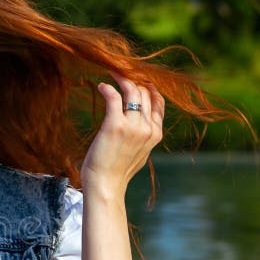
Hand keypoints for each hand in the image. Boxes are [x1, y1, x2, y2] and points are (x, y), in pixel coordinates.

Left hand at [81, 72, 164, 196]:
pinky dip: (108, 88)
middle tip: (120, 74)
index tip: (136, 80)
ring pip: (132, 91)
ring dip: (121, 79)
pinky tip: (102, 86)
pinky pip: (114, 97)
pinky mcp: (115, 125)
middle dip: (134, 80)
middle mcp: (148, 128)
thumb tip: (140, 122)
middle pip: (145, 93)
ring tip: (111, 74)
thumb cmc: (116, 171)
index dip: (148, 87)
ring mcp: (133, 126)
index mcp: (155, 134)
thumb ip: (143, 135)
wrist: (106, 185)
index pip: (158, 101)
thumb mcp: (139, 152)